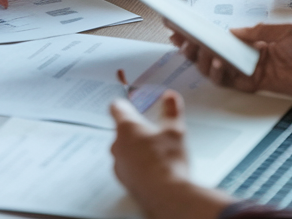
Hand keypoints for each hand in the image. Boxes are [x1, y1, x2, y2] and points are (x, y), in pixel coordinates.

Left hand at [110, 93, 227, 218]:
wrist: (166, 196)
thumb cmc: (168, 161)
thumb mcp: (175, 131)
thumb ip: (172, 111)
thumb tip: (170, 96)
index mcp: (127, 127)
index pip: (116, 108)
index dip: (123, 104)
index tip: (126, 104)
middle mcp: (117, 144)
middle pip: (122, 131)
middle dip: (136, 130)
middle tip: (153, 132)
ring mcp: (118, 164)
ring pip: (124, 150)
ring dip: (136, 149)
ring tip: (157, 154)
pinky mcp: (123, 180)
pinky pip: (128, 167)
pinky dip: (137, 165)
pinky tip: (154, 169)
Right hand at [169, 21, 291, 102]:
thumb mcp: (285, 30)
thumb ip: (257, 32)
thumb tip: (231, 32)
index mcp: (255, 40)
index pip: (222, 37)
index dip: (201, 33)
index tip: (182, 26)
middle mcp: (250, 56)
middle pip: (214, 53)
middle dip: (194, 47)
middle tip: (181, 39)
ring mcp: (252, 72)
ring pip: (218, 70)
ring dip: (205, 61)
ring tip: (200, 51)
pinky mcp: (258, 86)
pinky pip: (232, 83)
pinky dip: (222, 75)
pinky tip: (219, 64)